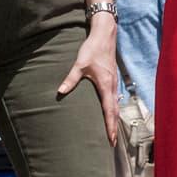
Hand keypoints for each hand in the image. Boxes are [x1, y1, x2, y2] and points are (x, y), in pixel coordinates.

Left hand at [57, 15, 118, 144]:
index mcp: (106, 85)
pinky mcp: (112, 78)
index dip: (110, 126)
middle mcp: (112, 85)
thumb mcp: (80, 64)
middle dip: (114, 126)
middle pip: (115, 111)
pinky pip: (114, 97)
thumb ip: (71, 78)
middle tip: (112, 142)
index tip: (111, 139)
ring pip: (116, 104)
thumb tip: (60, 91)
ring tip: (112, 130)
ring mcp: (114, 82)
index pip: (109, 110)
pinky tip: (109, 111)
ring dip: (114, 118)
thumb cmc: (93, 49)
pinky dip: (113, 108)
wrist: (105, 35)